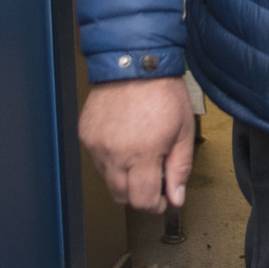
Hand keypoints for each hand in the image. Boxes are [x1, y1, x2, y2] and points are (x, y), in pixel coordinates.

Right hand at [80, 76, 195, 211]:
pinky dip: (110, 158)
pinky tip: (124, 141)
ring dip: (123, 176)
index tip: (162, 198)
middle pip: (121, 196)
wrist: (134, 62)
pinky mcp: (85, 135)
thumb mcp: (183, 131)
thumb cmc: (163, 93)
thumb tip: (176, 198)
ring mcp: (96, 145)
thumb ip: (179, 168)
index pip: (141, 200)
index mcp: (143, 154)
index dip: (154, 205)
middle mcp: (115, 153)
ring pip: (107, 179)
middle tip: (152, 179)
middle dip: (139, 194)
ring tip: (139, 154)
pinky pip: (97, 160)